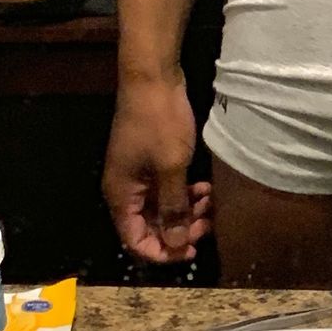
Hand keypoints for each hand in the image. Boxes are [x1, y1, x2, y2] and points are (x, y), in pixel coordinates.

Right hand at [103, 74, 210, 263]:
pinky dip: (184, 193)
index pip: (135, 240)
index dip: (162, 252)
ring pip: (161, 207)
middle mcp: (125, 190)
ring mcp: (138, 174)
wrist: (153, 78)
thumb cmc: (160, 123)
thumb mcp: (171, 167)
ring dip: (185, 211)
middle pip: (149, 226)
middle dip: (179, 230)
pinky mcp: (150, 161)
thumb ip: (173, 207)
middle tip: (207, 223)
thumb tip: (174, 244)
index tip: (190, 250)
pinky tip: (205, 188)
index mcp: (122, 195)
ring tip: (210, 203)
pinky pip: (166, 189)